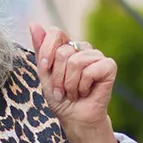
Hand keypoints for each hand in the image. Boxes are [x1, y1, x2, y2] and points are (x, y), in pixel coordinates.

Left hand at [28, 23, 118, 142]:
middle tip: (63, 90)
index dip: (47, 51)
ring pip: (76, 62)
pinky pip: (90, 70)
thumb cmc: (61, 98)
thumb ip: (40, 49)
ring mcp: (97, 56)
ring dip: (70, 84)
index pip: (55, 32)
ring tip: (74, 92)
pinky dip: (84, 85)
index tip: (45, 68)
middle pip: (63, 51)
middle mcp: (82, 48)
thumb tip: (33, 23)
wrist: (75, 118)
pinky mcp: (109, 66)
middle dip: (58, 76)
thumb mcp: (45, 74)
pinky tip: (87, 92)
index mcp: (67, 46)